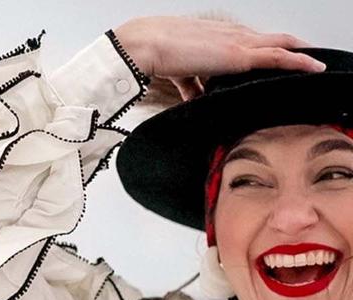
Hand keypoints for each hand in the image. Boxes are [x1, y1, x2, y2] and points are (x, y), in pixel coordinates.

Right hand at [114, 16, 325, 100]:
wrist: (147, 46)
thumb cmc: (157, 55)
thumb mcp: (180, 74)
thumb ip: (193, 86)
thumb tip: (198, 99)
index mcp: (219, 38)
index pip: (251, 42)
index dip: (269, 49)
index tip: (281, 59)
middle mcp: (232, 35)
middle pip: (271, 40)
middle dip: (292, 48)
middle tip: (309, 60)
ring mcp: (238, 42)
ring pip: (281, 44)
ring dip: (301, 54)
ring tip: (317, 64)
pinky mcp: (239, 54)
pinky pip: (277, 56)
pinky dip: (298, 61)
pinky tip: (313, 67)